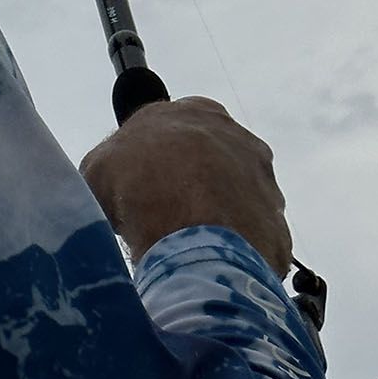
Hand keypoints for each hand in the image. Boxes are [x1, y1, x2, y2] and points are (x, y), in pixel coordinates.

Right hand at [79, 95, 291, 274]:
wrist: (191, 229)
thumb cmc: (139, 182)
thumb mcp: (99, 165)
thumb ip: (110, 166)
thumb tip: (112, 185)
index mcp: (199, 111)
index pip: (181, 129)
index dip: (159, 157)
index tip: (142, 185)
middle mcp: (240, 138)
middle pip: (214, 165)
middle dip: (192, 188)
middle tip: (164, 217)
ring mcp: (265, 183)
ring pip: (237, 203)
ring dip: (217, 221)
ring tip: (185, 248)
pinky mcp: (278, 227)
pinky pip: (252, 243)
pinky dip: (233, 255)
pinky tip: (208, 267)